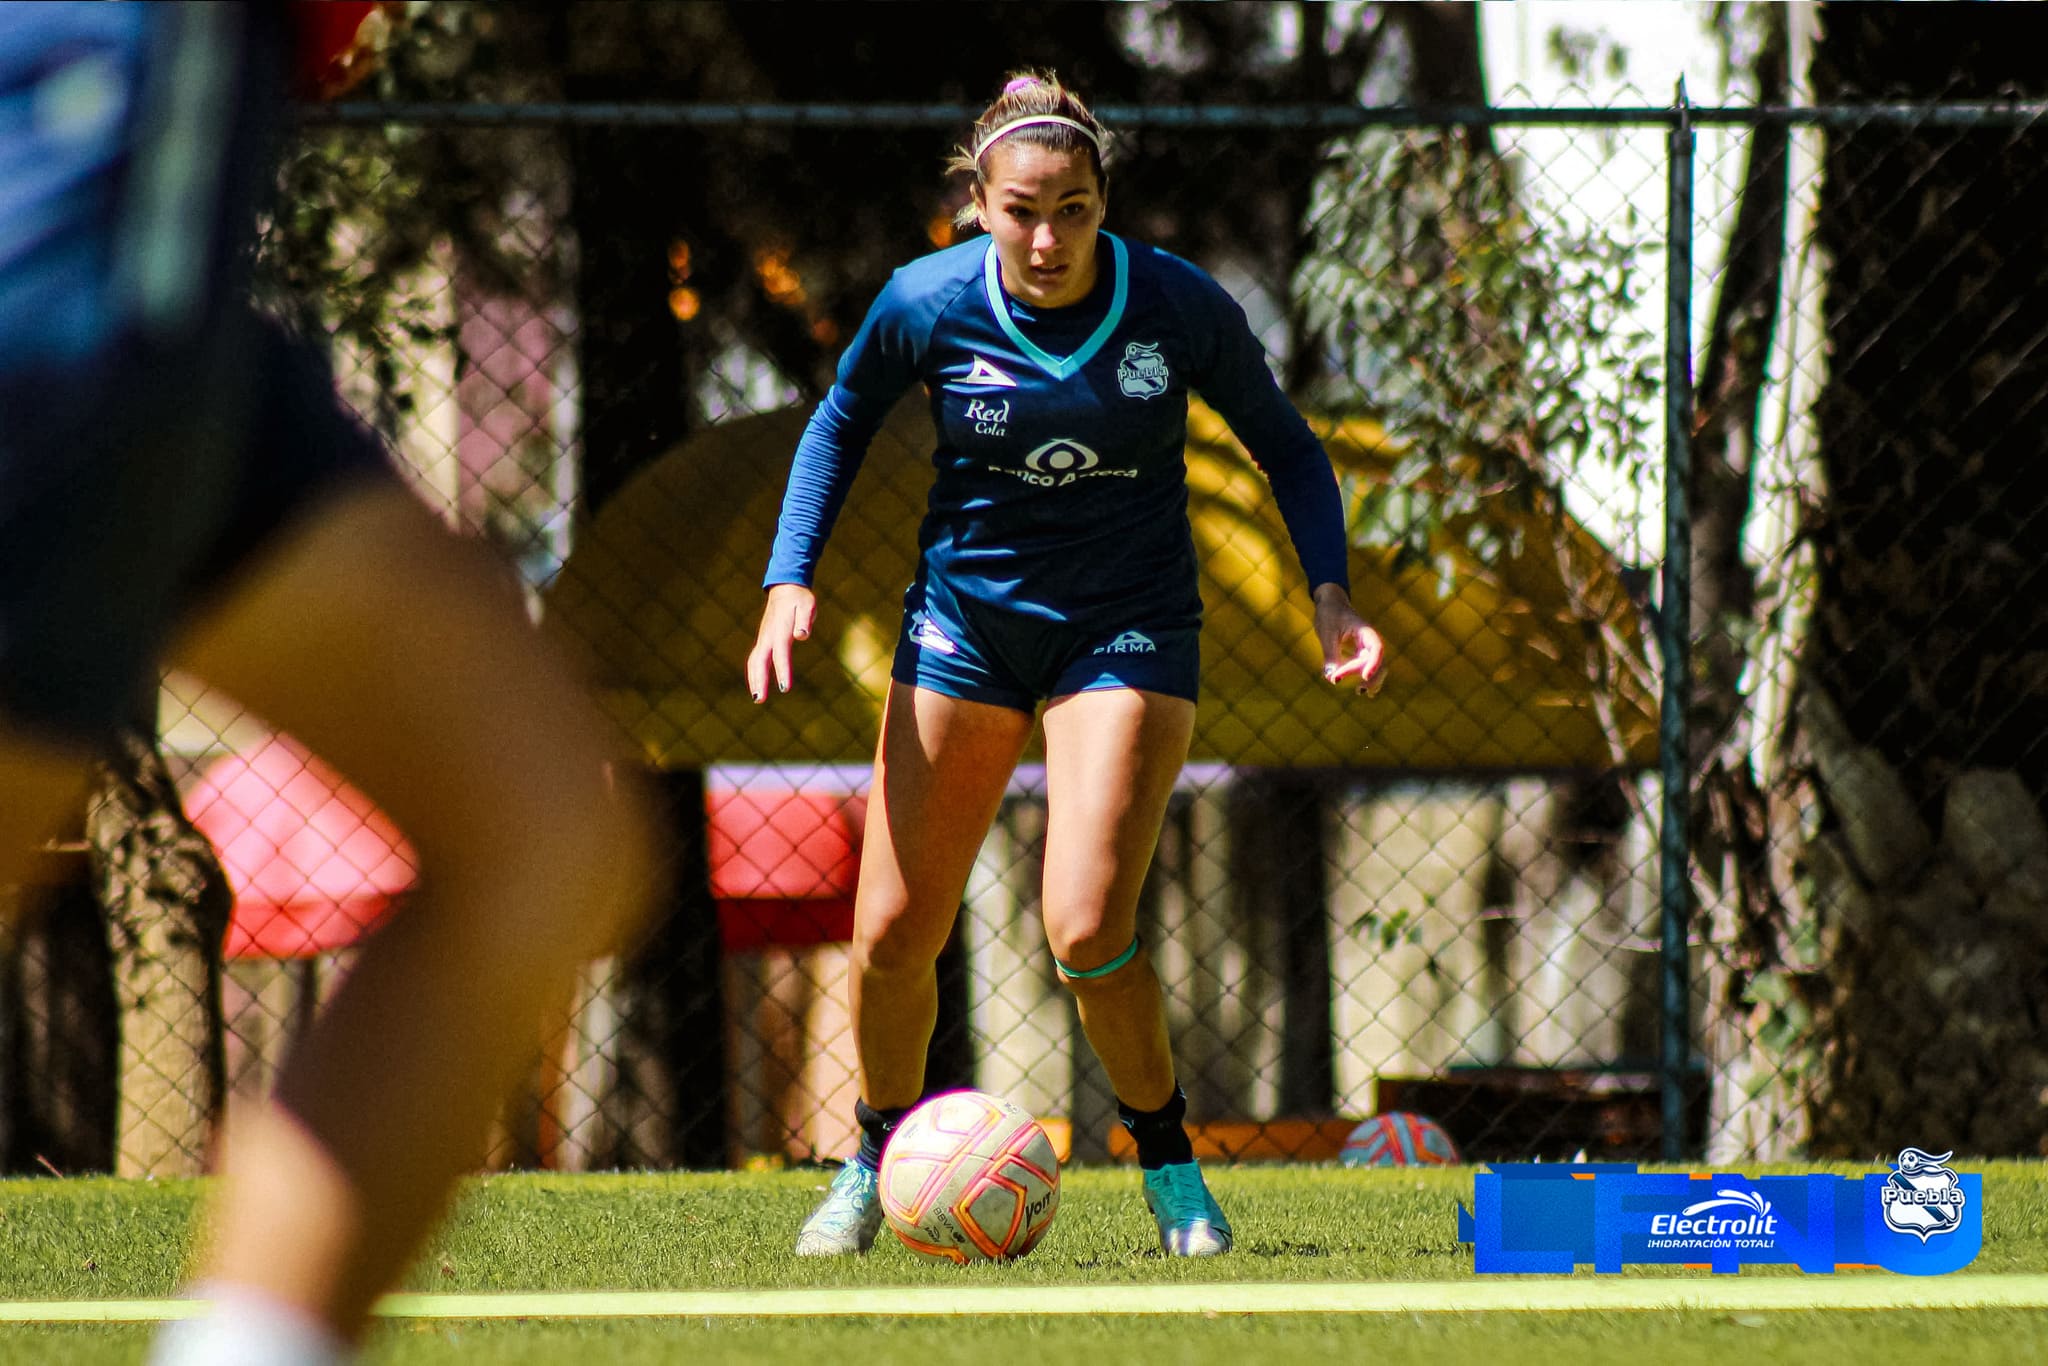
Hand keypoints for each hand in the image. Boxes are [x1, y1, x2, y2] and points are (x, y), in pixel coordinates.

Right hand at [746, 583, 817, 702]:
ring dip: (754, 679)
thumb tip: (802, 635)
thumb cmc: (800, 598)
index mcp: (781, 629)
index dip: (783, 670)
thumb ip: (804, 620)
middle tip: (759, 700)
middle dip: (759, 680)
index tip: (785, 688)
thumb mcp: (807, 605)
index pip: (781, 653)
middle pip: (760, 661)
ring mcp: (764, 637)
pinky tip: (757, 685)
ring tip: (757, 698)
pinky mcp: (763, 639)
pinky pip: (755, 658)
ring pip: (754, 660)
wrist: (785, 587)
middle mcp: (768, 635)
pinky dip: (754, 672)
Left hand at [1312, 583, 1385, 696]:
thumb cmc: (1329, 614)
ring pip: (1375, 666)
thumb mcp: (1327, 633)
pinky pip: (1366, 666)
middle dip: (1371, 676)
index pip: (1376, 648)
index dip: (1373, 664)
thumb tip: (1331, 678)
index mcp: (1365, 631)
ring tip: (1362, 692)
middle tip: (1358, 690)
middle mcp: (1369, 640)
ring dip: (1372, 679)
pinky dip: (1366, 677)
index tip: (1365, 677)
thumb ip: (1330, 654)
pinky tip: (1363, 690)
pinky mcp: (1360, 652)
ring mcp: (1366, 646)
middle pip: (1377, 661)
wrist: (1331, 603)